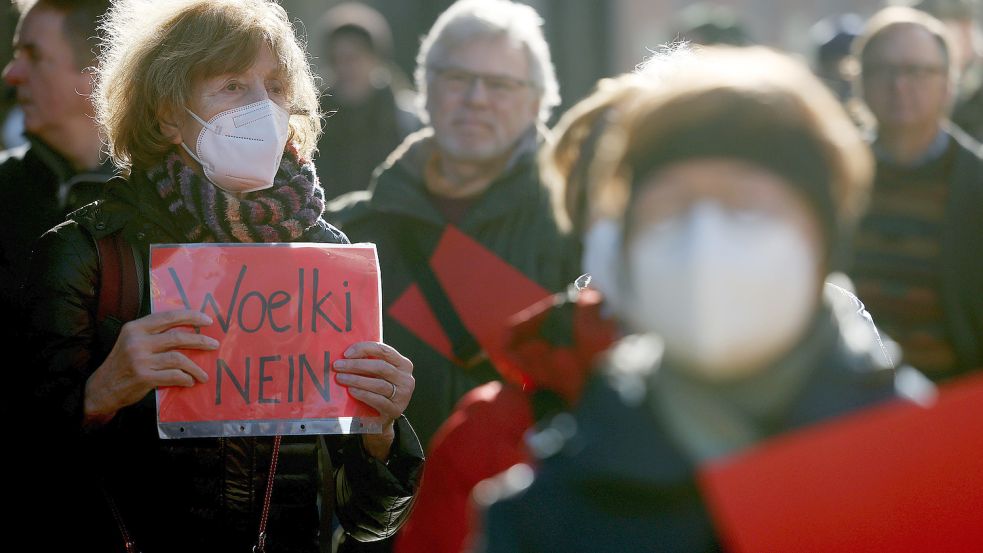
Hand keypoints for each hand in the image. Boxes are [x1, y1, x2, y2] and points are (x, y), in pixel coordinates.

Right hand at [84, 310, 217, 425]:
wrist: (101, 389)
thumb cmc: (123, 363)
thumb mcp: (133, 341)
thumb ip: (154, 334)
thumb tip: (189, 329)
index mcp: (136, 327)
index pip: (168, 317)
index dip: (191, 316)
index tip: (208, 320)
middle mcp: (137, 341)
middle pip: (177, 337)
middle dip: (200, 340)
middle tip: (214, 344)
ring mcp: (140, 359)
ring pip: (178, 358)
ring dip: (195, 367)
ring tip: (203, 374)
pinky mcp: (143, 377)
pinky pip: (173, 376)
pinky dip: (185, 378)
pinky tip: (189, 381)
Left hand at [333, 341, 414, 460]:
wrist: (380, 418)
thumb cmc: (375, 390)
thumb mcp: (376, 374)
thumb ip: (369, 362)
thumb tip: (346, 353)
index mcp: (403, 364)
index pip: (384, 350)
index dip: (364, 349)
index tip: (346, 353)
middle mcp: (406, 379)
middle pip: (381, 367)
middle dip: (356, 365)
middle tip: (338, 366)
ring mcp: (403, 395)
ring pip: (379, 384)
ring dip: (356, 379)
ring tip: (340, 378)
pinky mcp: (395, 410)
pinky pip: (377, 400)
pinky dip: (363, 394)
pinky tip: (351, 390)